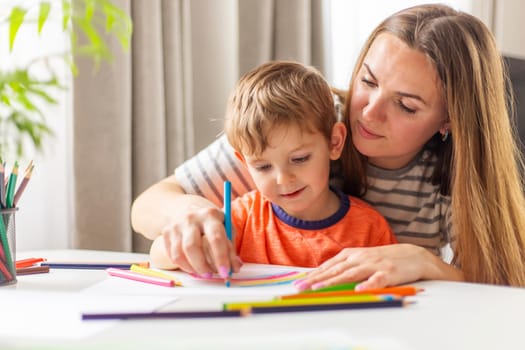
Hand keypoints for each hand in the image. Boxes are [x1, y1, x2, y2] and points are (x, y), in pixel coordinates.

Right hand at [161, 206, 241, 275]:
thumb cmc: (211, 222)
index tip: (226, 273)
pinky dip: (184, 266)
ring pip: (179, 254)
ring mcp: (176, 226)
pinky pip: (173, 256)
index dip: (221, 258)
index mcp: (210, 215)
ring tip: (203, 272)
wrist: (186, 208)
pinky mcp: (166, 233)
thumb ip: (231, 248)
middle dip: (202, 266)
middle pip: (192, 247)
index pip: (215, 238)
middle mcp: (191, 219)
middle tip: (211, 275)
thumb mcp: (225, 228)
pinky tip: (193, 266)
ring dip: (192, 268)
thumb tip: (235, 268)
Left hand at [295, 244, 450, 290]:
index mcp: (352, 254)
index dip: (313, 274)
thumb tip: (323, 276)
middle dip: (316, 279)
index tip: (299, 282)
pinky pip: (376, 280)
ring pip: (350, 274)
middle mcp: (360, 258)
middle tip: (300, 287)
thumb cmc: (384, 259)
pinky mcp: (389, 273)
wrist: (413, 255)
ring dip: (333, 281)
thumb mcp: (362, 260)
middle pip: (335, 270)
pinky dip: (367, 285)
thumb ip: (345, 267)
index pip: (329, 265)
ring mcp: (374, 264)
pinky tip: (358, 290)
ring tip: (318, 288)